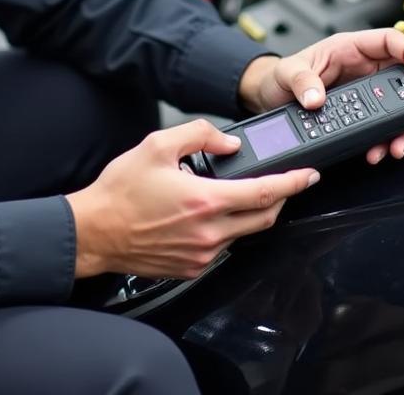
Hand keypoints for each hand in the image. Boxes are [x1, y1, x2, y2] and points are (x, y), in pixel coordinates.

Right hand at [65, 119, 318, 279]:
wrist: (94, 231)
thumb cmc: (121, 191)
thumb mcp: (157, 145)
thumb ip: (199, 135)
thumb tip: (228, 142)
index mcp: (205, 201)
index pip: (265, 193)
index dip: (293, 183)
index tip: (309, 176)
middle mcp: (209, 233)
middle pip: (264, 218)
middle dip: (279, 199)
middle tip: (281, 182)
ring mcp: (201, 254)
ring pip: (243, 234)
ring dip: (249, 213)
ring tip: (230, 193)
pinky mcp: (191, 268)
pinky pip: (222, 247)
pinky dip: (225, 228)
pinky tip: (206, 214)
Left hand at [237, 28, 403, 164]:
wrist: (270, 97)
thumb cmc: (280, 75)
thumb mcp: (286, 72)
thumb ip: (301, 81)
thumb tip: (316, 98)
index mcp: (351, 48)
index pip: (394, 42)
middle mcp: (364, 69)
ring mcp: (365, 93)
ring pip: (399, 109)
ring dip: (402, 130)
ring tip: (392, 147)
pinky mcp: (361, 115)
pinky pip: (383, 127)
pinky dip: (386, 141)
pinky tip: (377, 151)